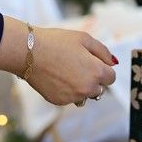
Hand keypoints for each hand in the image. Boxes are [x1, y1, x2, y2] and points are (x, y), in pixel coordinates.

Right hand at [0, 16, 116, 105]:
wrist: (28, 52)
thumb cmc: (57, 42)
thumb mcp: (85, 39)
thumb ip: (103, 52)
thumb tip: (113, 63)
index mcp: (97, 72)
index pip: (111, 78)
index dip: (103, 68)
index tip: (91, 61)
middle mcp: (88, 88)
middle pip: (99, 89)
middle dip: (93, 79)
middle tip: (78, 65)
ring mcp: (73, 97)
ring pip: (84, 95)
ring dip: (81, 87)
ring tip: (66, 71)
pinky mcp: (59, 101)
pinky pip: (70, 98)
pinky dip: (67, 91)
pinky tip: (57, 77)